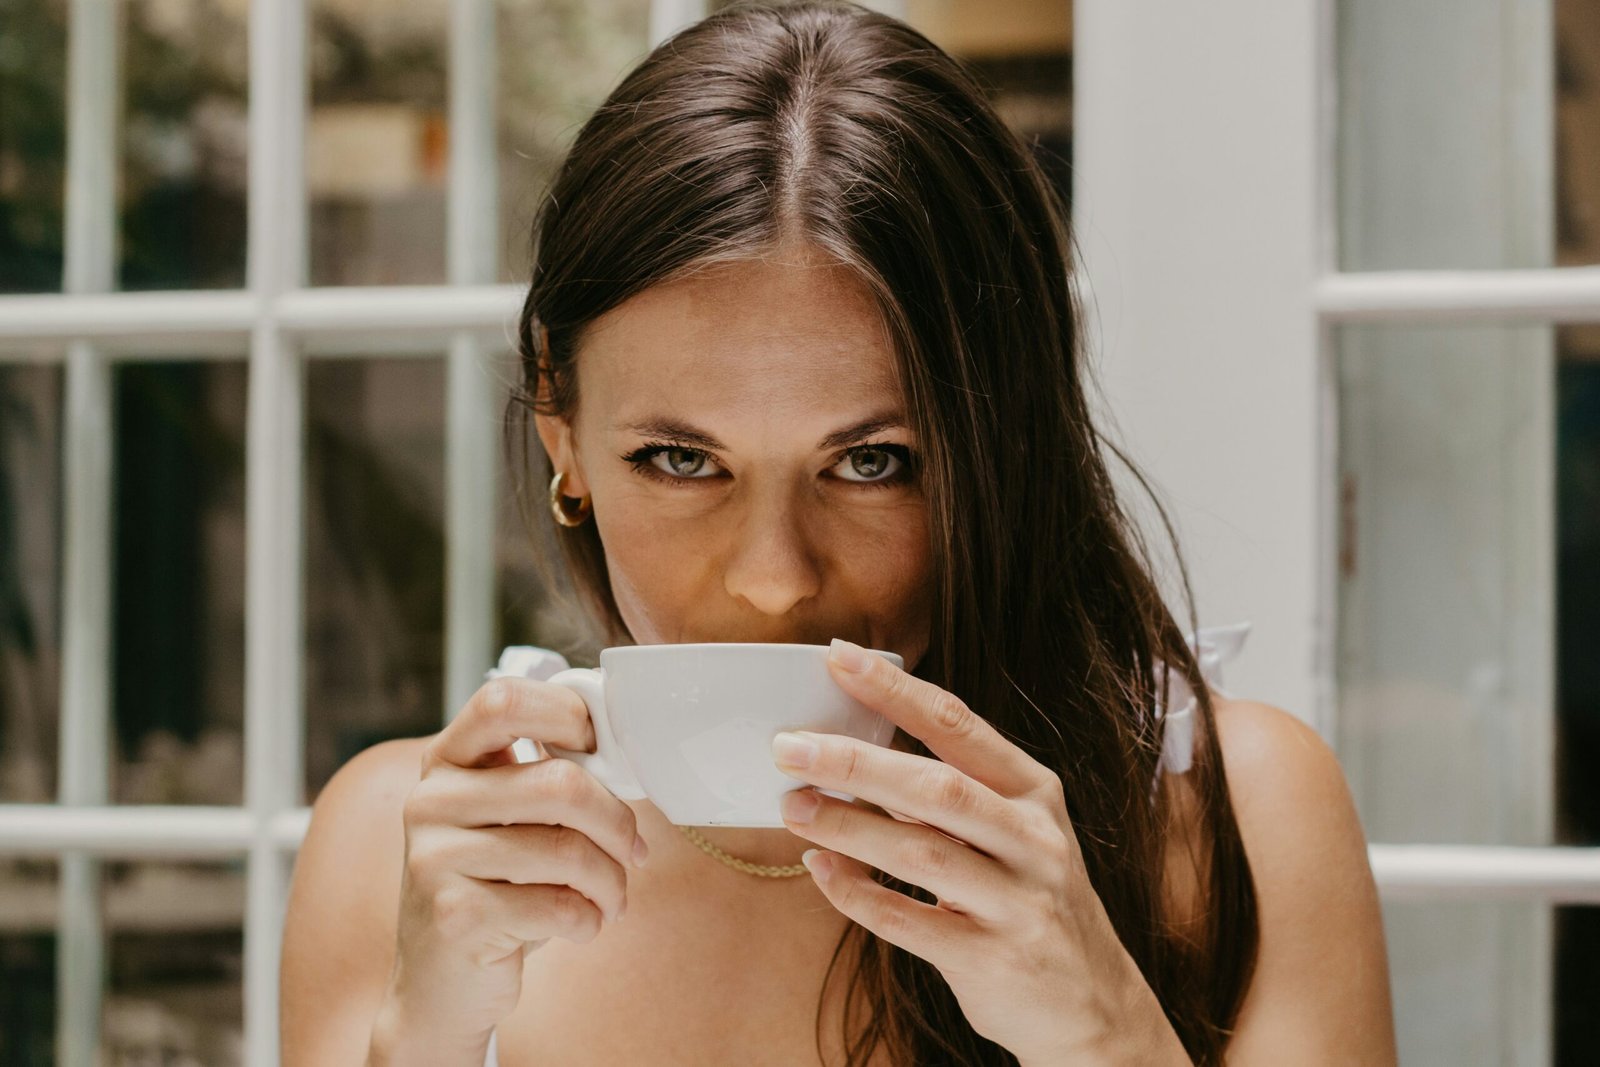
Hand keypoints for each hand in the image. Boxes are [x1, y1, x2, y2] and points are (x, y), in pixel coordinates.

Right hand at [374, 678, 648, 1058]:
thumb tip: (624, 753)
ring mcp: (435, 859)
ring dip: (611, 882)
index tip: (601, 751)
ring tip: (612, 897)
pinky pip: (559, 906)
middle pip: (559, 784)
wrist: (439, 985)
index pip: (503, 700)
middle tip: (634, 850)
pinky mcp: (455, 916)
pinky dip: (590, 920)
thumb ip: (545, 777)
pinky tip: (583, 924)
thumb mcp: (508, 822)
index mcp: (446, 761)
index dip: (566, 715)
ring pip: (568, 851)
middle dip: (616, 822)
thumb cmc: (493, 889)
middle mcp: (431, 801)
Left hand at [771, 639, 1177, 1063]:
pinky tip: (821, 870)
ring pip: (920, 853)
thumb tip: (852, 750)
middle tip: (789, 748)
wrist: (1091, 1002)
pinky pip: (908, 921)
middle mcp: (1034, 840)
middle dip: (856, 763)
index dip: (896, 690)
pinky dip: (856, 893)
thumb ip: (952, 791)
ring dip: (846, 827)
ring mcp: (1018, 902)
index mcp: (1034, 791)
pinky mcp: (992, 959)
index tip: (840, 658)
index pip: (959, 725)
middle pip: (937, 788)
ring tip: (794, 806)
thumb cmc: (1031, 898)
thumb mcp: (1014, 831)